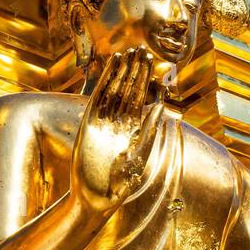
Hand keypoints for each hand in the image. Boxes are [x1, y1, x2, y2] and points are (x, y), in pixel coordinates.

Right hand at [71, 47, 165, 215]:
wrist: (95, 200)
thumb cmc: (120, 186)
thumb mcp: (139, 159)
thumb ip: (148, 134)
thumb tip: (161, 110)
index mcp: (134, 130)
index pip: (140, 99)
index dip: (145, 80)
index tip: (151, 62)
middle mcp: (119, 123)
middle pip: (128, 90)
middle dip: (135, 71)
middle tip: (141, 50)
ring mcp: (103, 122)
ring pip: (114, 91)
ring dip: (120, 72)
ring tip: (127, 53)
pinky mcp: (88, 124)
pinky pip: (97, 98)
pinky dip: (104, 82)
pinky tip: (110, 68)